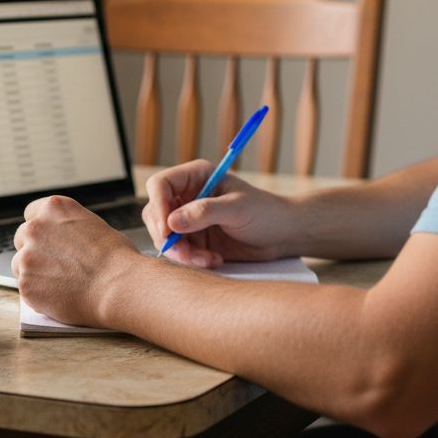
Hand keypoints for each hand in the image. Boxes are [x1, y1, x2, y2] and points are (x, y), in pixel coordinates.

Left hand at [12, 195, 138, 327]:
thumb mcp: (95, 227)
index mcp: (54, 208)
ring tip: (58, 283)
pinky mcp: (25, 283)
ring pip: (19, 264)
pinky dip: (38, 293)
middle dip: (34, 250)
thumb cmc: (117, 259)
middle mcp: (36, 228)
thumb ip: (72, 230)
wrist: (118, 287)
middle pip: (21, 237)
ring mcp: (27, 256)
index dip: (40, 229)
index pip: (31, 213)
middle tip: (52, 265)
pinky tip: (59, 296)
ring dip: (33, 272)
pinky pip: (25, 288)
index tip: (46, 240)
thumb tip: (68, 242)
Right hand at [142, 160, 296, 267]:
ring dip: (181, 253)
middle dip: (166, 236)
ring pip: (164, 237)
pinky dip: (192, 261)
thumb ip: (205, 212)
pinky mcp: (194, 241)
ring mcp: (188, 220)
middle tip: (184, 252)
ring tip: (208, 259)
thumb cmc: (265, 212)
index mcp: (196, 177)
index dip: (158, 206)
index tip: (167, 229)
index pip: (161, 185)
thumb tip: (172, 221)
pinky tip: (214, 261)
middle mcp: (187, 197)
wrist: (282, 235)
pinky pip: (179, 253)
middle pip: (156, 214)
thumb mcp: (237, 208)